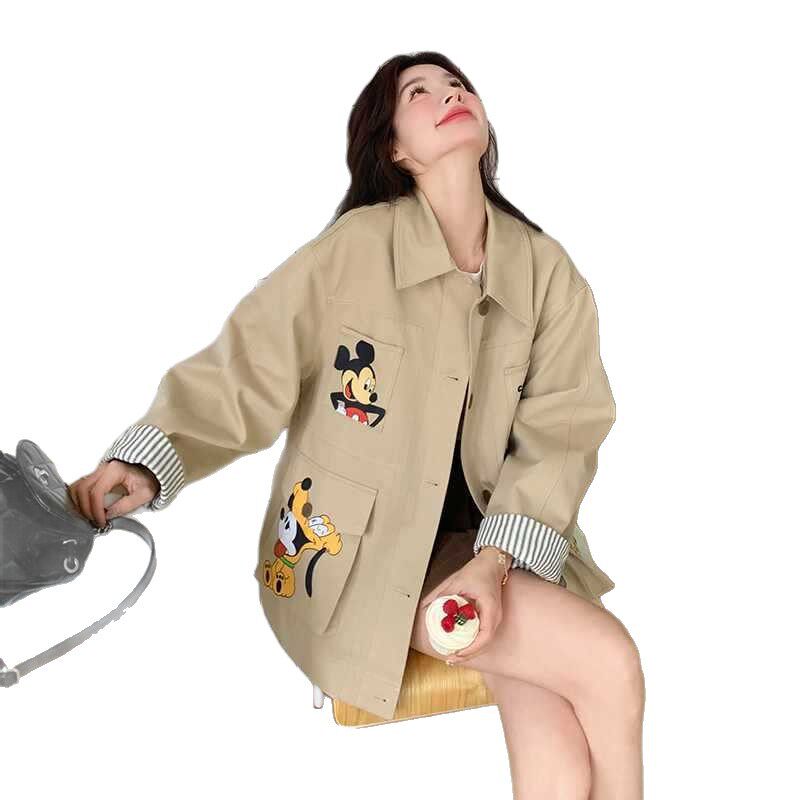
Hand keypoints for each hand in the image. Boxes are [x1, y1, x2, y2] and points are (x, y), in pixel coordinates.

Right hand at [67, 459, 159, 527]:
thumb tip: (108, 515)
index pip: (96, 491)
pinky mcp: (96, 476)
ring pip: (77, 486)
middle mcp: (103, 468)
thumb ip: (127, 505)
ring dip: (79, 504)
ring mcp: (98, 471)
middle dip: (85, 508)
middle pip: (82, 488)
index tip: (101, 521)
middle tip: (94, 521)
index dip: (96, 510)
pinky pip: (80, 486)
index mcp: (116, 470)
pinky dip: (79, 499)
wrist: (152, 470)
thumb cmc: (150, 479)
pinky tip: (86, 509)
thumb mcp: (145, 494)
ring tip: (89, 516)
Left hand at [420, 547, 508, 664]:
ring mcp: (495, 617)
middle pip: (485, 643)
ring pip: (484, 641)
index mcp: (490, 609)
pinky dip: (472, 642)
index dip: (471, 648)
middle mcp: (496, 616)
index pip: (485, 636)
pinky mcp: (491, 616)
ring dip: (470, 650)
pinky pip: (483, 634)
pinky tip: (461, 644)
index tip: (457, 653)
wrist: (493, 562)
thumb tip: (425, 605)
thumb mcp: (457, 581)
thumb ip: (441, 594)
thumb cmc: (478, 570)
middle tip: (450, 659)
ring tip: (453, 656)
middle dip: (468, 654)